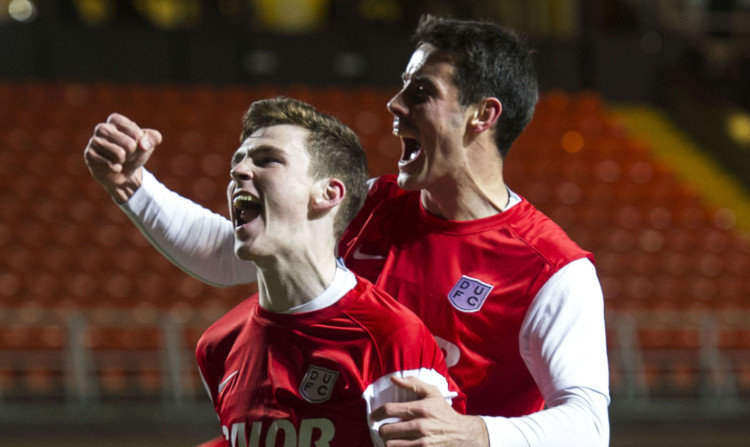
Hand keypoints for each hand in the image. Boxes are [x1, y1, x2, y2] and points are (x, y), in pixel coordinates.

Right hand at [84, 113, 161, 202]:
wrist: (124, 172)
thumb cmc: (135, 153)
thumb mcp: (149, 144)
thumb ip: (153, 138)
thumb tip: (142, 145)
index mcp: (116, 119)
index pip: (137, 134)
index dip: (140, 144)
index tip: (134, 146)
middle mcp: (102, 127)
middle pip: (130, 145)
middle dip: (132, 154)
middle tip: (126, 155)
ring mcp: (93, 141)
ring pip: (120, 154)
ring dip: (123, 161)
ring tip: (119, 159)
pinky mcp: (89, 155)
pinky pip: (111, 165)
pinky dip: (116, 169)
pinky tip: (112, 166)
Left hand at [372, 376, 488, 446]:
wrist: (463, 434)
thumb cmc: (444, 412)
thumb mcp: (432, 393)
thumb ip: (413, 383)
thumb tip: (393, 379)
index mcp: (420, 409)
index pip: (389, 410)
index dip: (377, 413)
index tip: (374, 416)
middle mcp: (420, 426)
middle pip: (386, 430)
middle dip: (382, 429)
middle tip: (385, 428)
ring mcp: (422, 443)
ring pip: (390, 444)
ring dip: (389, 441)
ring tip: (392, 438)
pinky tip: (399, 444)